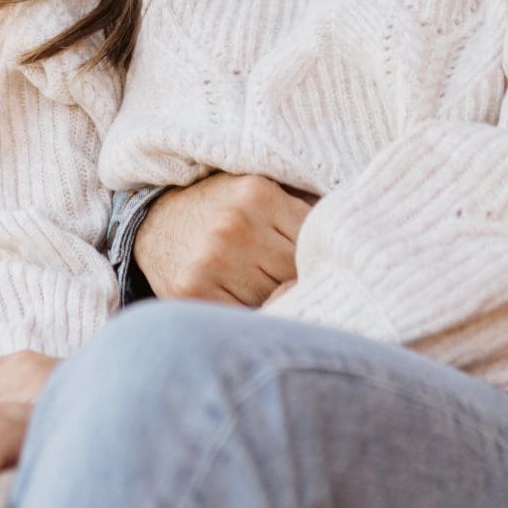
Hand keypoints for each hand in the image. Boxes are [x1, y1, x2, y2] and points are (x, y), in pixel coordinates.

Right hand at [134, 173, 312, 305]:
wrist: (157, 221)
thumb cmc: (221, 207)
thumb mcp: (259, 190)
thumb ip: (300, 210)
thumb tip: (350, 234)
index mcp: (258, 195)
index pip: (312, 240)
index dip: (316, 255)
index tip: (315, 262)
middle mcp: (235, 227)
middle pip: (295, 273)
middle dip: (297, 280)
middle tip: (293, 281)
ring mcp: (212, 261)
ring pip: (273, 298)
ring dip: (276, 299)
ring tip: (270, 291)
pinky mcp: (193, 292)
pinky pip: (244, 316)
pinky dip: (252, 315)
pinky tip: (248, 302)